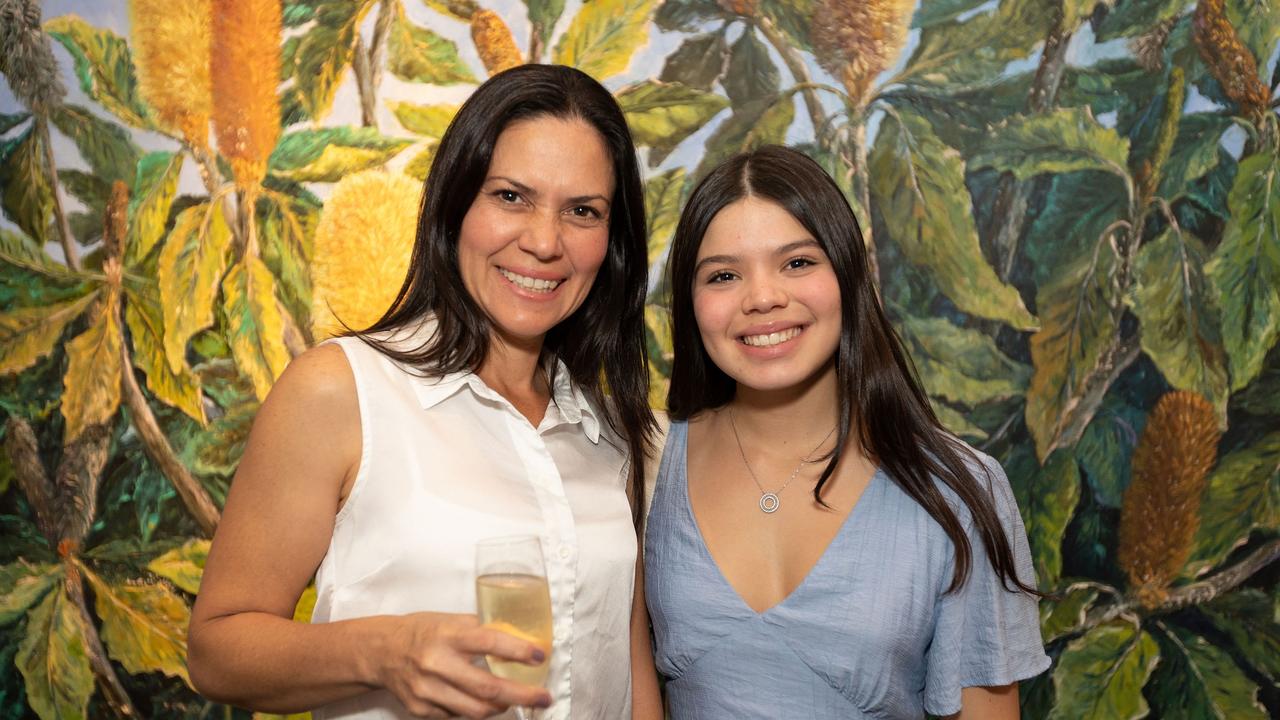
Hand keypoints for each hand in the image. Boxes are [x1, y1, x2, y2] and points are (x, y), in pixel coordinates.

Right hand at [377, 612, 552, 718]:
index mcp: (447, 635)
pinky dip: (474, 710)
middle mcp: (436, 663)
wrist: (382, 651)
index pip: (489, 642)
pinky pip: (457, 716)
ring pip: (475, 710)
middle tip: (543, 698)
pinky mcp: (421, 709)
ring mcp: (427, 690)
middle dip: (522, 695)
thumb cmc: (422, 632)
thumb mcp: (451, 621)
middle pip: (487, 687)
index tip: (539, 656)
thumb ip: (482, 630)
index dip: (518, 651)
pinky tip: (481, 702)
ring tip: (515, 701)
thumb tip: (520, 639)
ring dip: (501, 708)